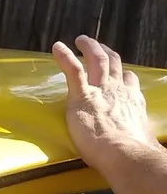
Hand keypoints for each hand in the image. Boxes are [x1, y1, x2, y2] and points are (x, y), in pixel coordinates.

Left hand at [52, 35, 153, 175]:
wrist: (123, 153)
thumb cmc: (129, 154)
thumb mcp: (137, 138)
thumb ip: (131, 134)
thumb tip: (131, 147)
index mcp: (131, 101)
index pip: (128, 81)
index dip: (122, 75)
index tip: (118, 72)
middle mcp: (118, 90)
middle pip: (114, 63)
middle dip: (105, 52)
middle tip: (98, 46)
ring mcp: (100, 90)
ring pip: (96, 59)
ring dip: (89, 47)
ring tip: (81, 40)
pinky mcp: (82, 95)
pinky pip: (73, 69)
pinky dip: (64, 56)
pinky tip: (57, 47)